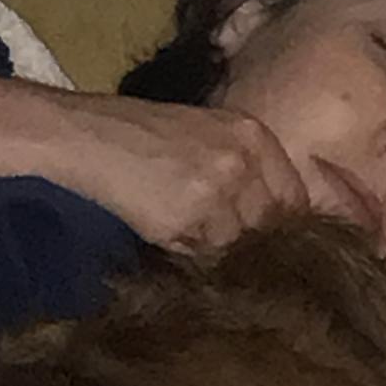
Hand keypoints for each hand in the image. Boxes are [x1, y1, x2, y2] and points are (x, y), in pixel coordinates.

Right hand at [42, 94, 308, 250]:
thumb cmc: (147, 133)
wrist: (91, 136)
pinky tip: (170, 232)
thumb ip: (248, 166)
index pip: (295, 198)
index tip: (273, 239)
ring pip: (238, 244)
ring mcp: (216, 192)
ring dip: (218, 247)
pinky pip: (204, 254)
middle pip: (271, 226)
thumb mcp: (209, 132)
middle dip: (253, 240)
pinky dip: (191, 251)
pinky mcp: (186, 219)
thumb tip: (279, 217)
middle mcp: (242, 162)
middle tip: (226, 242)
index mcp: (253, 136)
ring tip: (192, 232)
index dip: (284, 224)